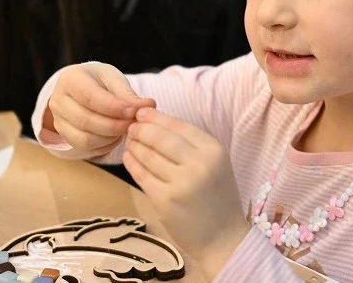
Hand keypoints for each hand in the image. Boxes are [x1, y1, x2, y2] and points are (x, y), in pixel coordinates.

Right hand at [45, 62, 154, 155]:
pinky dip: (103, 146)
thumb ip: (128, 94)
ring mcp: (58, 119)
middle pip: (86, 120)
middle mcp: (58, 99)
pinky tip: (115, 137)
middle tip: (134, 125)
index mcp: (70, 78)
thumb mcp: (114, 79)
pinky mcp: (63, 135)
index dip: (114, 108)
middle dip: (114, 126)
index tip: (134, 112)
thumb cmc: (100, 81)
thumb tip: (148, 106)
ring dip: (110, 138)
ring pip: (85, 138)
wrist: (81, 89)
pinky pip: (84, 148)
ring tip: (126, 129)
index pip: (90, 97)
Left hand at [125, 108, 251, 276]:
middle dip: (141, 129)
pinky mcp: (165, 201)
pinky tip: (129, 157)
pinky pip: (142, 175)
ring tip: (129, 141)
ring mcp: (181, 183)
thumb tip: (157, 122)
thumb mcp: (215, 163)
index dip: (156, 117)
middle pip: (160, 137)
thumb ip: (191, 144)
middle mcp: (199, 164)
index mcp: (214, 150)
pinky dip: (132, 163)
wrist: (223, 238)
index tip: (141, 113)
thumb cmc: (217, 198)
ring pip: (148, 155)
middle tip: (131, 127)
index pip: (178, 125)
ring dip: (134, 145)